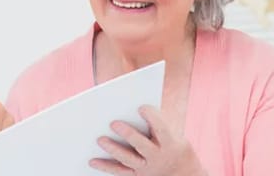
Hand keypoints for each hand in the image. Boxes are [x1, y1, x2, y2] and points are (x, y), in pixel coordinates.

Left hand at [89, 105, 206, 175]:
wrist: (182, 173)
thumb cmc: (171, 143)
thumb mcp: (172, 133)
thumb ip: (154, 122)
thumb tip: (130, 105)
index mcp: (169, 143)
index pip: (162, 130)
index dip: (153, 118)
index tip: (141, 107)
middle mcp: (157, 156)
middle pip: (142, 146)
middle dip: (128, 134)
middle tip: (113, 123)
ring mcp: (146, 167)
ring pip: (128, 159)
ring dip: (113, 149)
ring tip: (99, 139)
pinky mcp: (135, 175)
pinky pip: (119, 171)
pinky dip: (104, 166)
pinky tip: (91, 160)